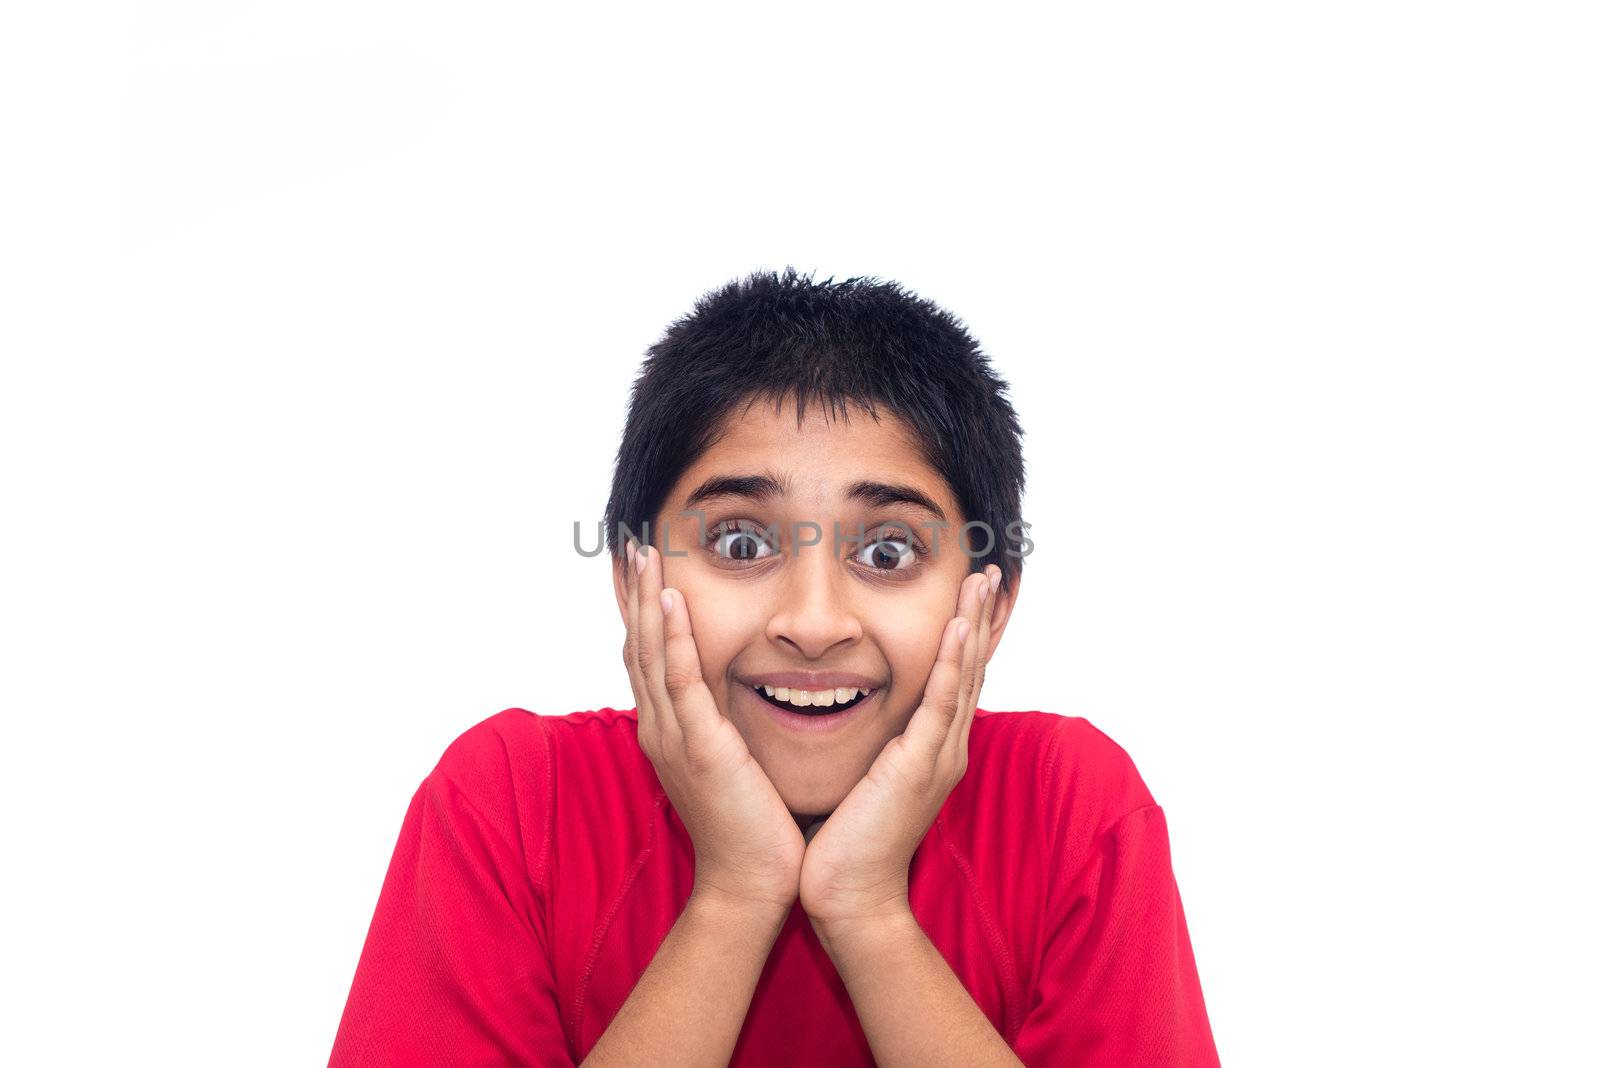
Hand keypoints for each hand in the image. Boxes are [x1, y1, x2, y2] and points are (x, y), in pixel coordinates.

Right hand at [622, 540, 806, 914]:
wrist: (752, 884)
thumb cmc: (753, 828)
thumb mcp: (733, 764)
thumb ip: (727, 727)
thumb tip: (740, 696)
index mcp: (669, 732)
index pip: (649, 659)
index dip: (644, 613)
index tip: (645, 569)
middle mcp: (660, 729)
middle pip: (639, 647)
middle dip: (637, 594)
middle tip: (634, 543)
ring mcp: (674, 737)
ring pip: (652, 653)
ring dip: (649, 600)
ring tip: (646, 553)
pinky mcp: (699, 747)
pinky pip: (681, 680)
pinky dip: (674, 637)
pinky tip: (673, 600)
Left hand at [799, 565, 1000, 935]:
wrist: (848, 896)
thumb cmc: (844, 842)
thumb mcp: (863, 778)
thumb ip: (869, 745)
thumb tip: (845, 710)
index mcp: (931, 751)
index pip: (955, 681)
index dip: (964, 637)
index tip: (967, 595)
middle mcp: (945, 749)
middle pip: (971, 670)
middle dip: (978, 619)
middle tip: (986, 572)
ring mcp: (939, 757)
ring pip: (965, 677)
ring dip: (973, 625)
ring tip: (980, 582)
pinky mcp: (920, 765)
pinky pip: (942, 702)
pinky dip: (953, 662)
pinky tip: (958, 627)